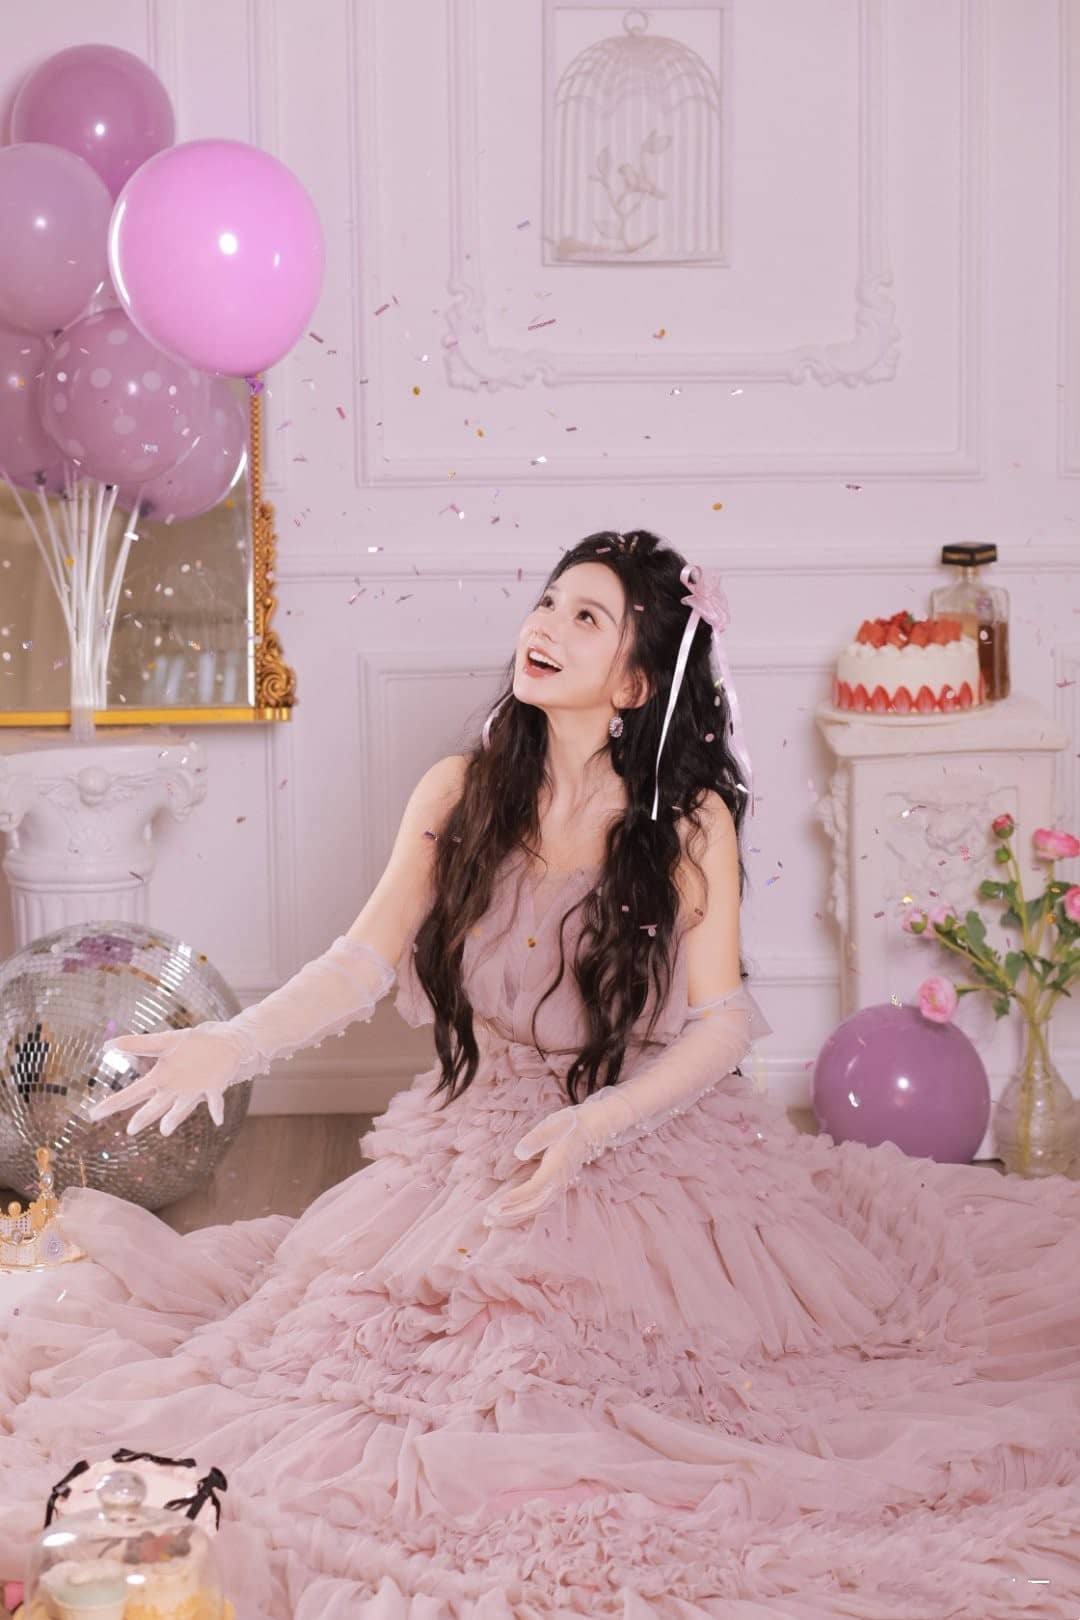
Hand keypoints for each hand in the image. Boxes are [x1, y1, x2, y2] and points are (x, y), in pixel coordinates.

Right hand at [87, 1023, 260, 1136]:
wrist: (225, 1043)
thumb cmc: (194, 1044)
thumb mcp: (164, 1041)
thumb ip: (137, 1043)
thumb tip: (107, 1045)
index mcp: (161, 1078)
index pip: (133, 1094)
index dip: (114, 1104)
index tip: (93, 1115)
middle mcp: (175, 1089)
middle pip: (155, 1105)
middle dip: (143, 1116)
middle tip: (130, 1129)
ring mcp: (195, 1090)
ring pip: (181, 1106)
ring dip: (175, 1117)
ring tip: (165, 1129)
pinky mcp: (215, 1085)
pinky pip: (215, 1099)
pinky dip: (216, 1108)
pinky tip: (217, 1118)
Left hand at [482, 1107, 591, 1226]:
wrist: (594, 1128)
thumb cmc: (571, 1125)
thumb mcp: (553, 1125)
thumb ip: (536, 1139)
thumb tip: (519, 1153)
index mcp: (556, 1167)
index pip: (534, 1188)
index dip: (516, 1198)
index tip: (497, 1205)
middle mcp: (559, 1181)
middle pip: (534, 1204)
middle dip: (510, 1213)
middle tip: (488, 1218)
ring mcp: (560, 1185)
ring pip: (537, 1207)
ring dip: (515, 1215)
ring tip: (494, 1219)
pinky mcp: (558, 1185)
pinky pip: (541, 1204)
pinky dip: (525, 1211)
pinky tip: (511, 1213)